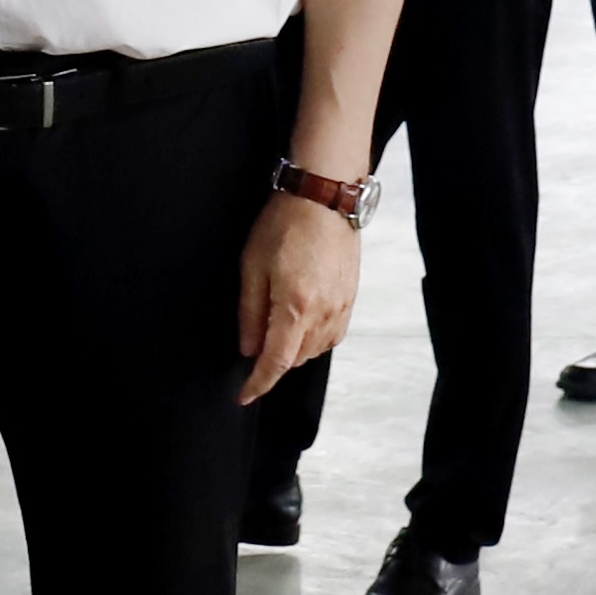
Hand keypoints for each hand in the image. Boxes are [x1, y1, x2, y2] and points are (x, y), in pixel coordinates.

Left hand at [238, 193, 358, 401]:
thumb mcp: (252, 266)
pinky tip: (301, 322)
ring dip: (294, 350)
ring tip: (275, 328)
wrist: (324, 199)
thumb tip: (248, 349)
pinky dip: (314, 339)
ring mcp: (341, 308)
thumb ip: (250, 313)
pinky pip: (332, 335)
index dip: (259, 383)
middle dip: (273, 361)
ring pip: (315, 350)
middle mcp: (323, 314)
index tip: (244, 396)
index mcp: (295, 307)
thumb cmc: (284, 225)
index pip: (276, 362)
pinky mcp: (351, 300)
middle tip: (254, 345)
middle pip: (296, 359)